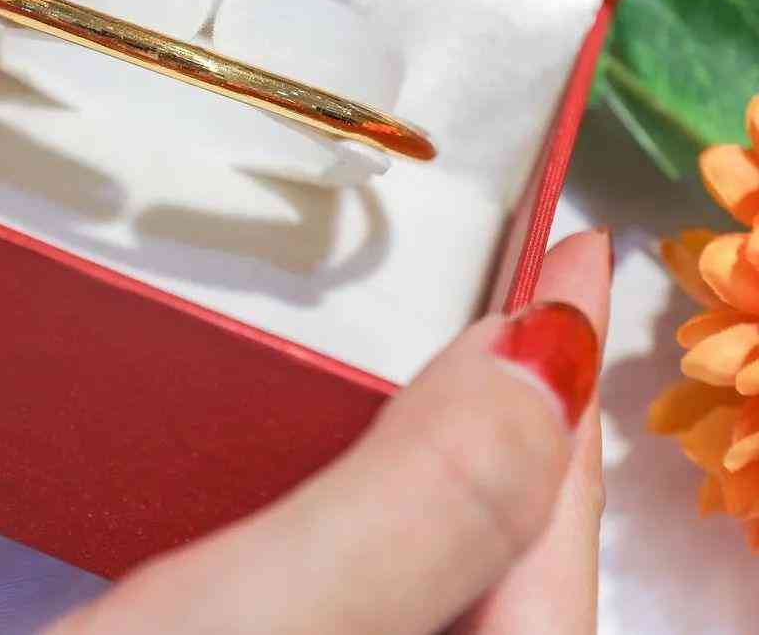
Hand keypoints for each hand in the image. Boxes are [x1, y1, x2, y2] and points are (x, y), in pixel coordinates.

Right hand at [50, 229, 610, 634]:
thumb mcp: (272, 628)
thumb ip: (424, 506)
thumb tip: (543, 356)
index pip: (554, 531)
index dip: (564, 373)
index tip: (570, 244)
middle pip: (509, 565)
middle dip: (514, 416)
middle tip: (506, 280)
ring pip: (436, 588)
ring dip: (437, 466)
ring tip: (432, 352)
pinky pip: (371, 613)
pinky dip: (366, 530)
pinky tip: (331, 482)